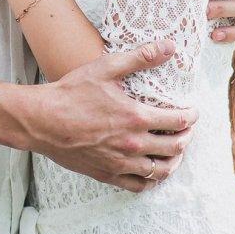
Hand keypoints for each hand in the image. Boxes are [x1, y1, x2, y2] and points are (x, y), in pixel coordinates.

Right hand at [24, 41, 196, 192]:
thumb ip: (140, 57)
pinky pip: (139, 186)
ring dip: (174, 161)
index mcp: (136, 118)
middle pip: (175, 148)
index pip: (179, 121)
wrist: (42, 120)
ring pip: (160, 171)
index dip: (191, 116)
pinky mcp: (107, 175)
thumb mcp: (106, 68)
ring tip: (174, 151)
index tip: (192, 111)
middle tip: (186, 129)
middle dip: (186, 137)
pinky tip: (152, 170)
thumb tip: (168, 47)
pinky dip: (151, 180)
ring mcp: (121, 163)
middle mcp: (133, 144)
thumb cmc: (72, 92)